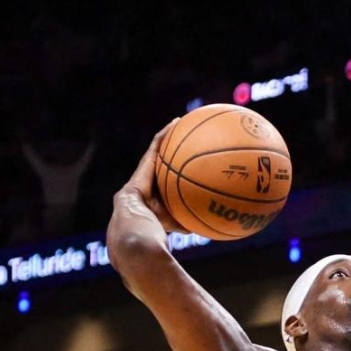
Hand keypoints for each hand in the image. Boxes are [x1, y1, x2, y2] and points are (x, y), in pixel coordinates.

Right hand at [121, 121, 186, 235]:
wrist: (137, 217)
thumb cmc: (157, 225)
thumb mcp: (179, 223)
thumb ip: (193, 222)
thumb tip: (213, 229)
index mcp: (159, 191)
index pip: (171, 177)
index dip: (180, 169)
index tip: (194, 164)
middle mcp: (153, 177)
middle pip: (166, 159)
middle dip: (177, 149)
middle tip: (191, 139)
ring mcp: (148, 168)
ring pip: (161, 147)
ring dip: (171, 135)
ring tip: (183, 124)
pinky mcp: (146, 161)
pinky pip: (157, 142)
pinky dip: (167, 132)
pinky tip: (177, 122)